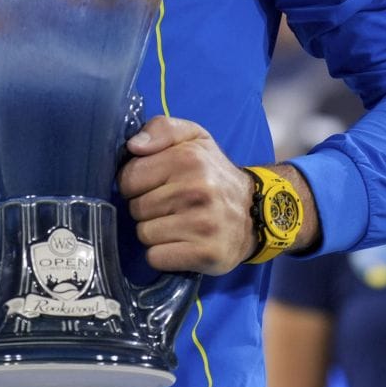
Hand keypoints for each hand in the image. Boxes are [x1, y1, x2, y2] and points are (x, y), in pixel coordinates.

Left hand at [118, 117, 255, 274]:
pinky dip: (163, 254)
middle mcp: (198, 191)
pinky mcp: (207, 254)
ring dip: (155, 232)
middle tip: (171, 206)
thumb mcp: (193, 138)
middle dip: (147, 208)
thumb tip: (134, 146)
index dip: (135, 184)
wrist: (258, 213)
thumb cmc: (214, 174)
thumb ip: (161, 128)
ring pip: (144, 234)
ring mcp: (204, 225)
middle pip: (135, 208)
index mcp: (189, 159)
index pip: (127, 178)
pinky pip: (156, 258)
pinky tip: (181, 244)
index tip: (155, 185)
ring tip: (178, 223)